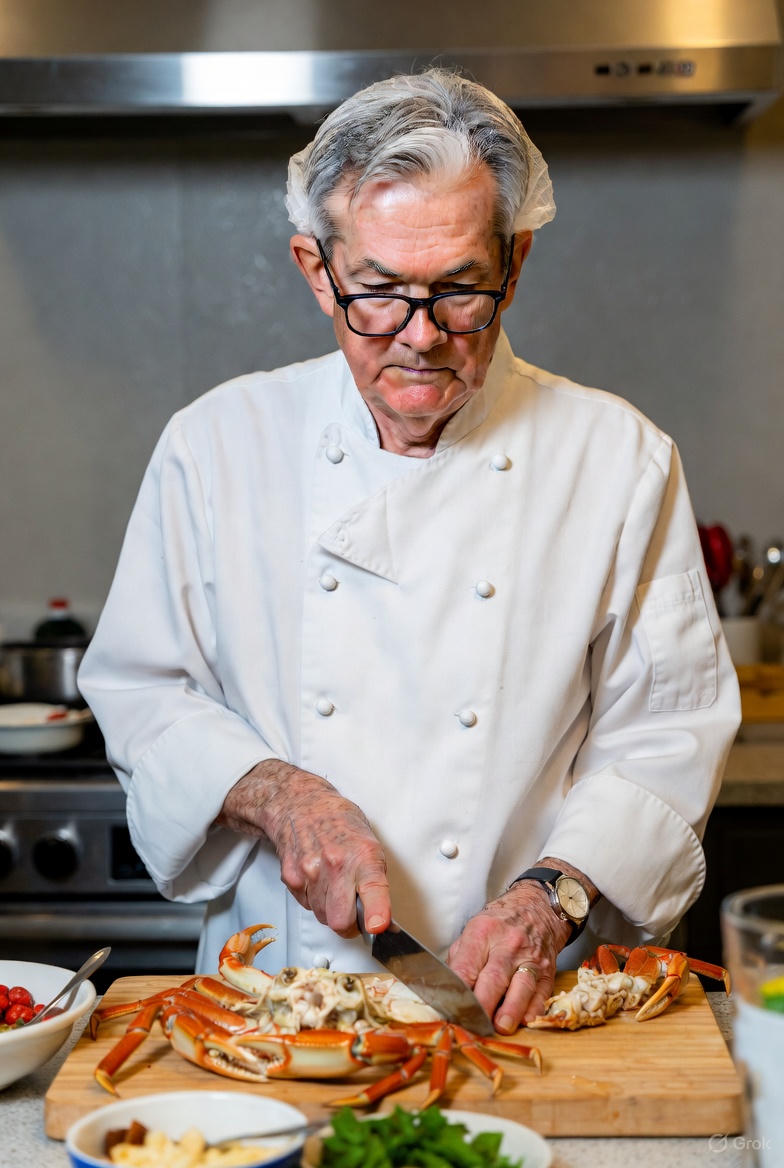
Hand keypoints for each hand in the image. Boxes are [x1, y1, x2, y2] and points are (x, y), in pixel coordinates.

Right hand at [216, 760, 390, 938]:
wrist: (301, 805)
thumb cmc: (339, 823)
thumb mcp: (370, 843)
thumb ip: (376, 881)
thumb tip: (384, 921)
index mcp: (363, 855)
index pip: (372, 889)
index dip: (376, 912)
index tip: (377, 926)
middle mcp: (336, 864)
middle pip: (341, 921)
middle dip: (349, 924)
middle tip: (354, 912)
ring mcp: (310, 871)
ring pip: (322, 917)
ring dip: (330, 910)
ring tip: (333, 884)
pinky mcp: (291, 878)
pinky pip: (307, 906)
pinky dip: (314, 899)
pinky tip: (318, 879)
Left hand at [447, 882, 571, 1033]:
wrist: (538, 907)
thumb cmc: (500, 922)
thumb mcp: (474, 928)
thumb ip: (460, 958)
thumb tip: (448, 988)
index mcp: (483, 932)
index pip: (467, 965)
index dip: (458, 990)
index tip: (451, 1009)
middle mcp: (508, 944)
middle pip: (494, 978)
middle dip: (483, 1004)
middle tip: (473, 1024)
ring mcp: (530, 958)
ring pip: (521, 986)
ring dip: (511, 1010)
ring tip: (501, 1027)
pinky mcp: (547, 971)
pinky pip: (541, 993)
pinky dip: (533, 1009)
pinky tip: (525, 1020)